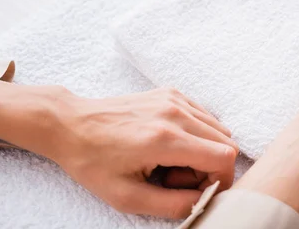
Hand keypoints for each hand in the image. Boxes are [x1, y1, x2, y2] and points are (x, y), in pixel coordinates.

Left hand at [46, 87, 237, 218]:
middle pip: (227, 143)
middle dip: (211, 168)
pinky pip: (205, 116)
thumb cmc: (93, 162)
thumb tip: (204, 202)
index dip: (221, 180)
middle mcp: (175, 113)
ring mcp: (175, 99)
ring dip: (206, 150)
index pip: (224, 157)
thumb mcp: (127, 197)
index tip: (197, 190)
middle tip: (177, 177)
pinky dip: (199, 135)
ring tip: (172, 160)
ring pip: (219, 129)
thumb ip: (172, 205)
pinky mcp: (173, 93)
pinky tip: (170, 143)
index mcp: (165, 140)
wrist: (71, 124)